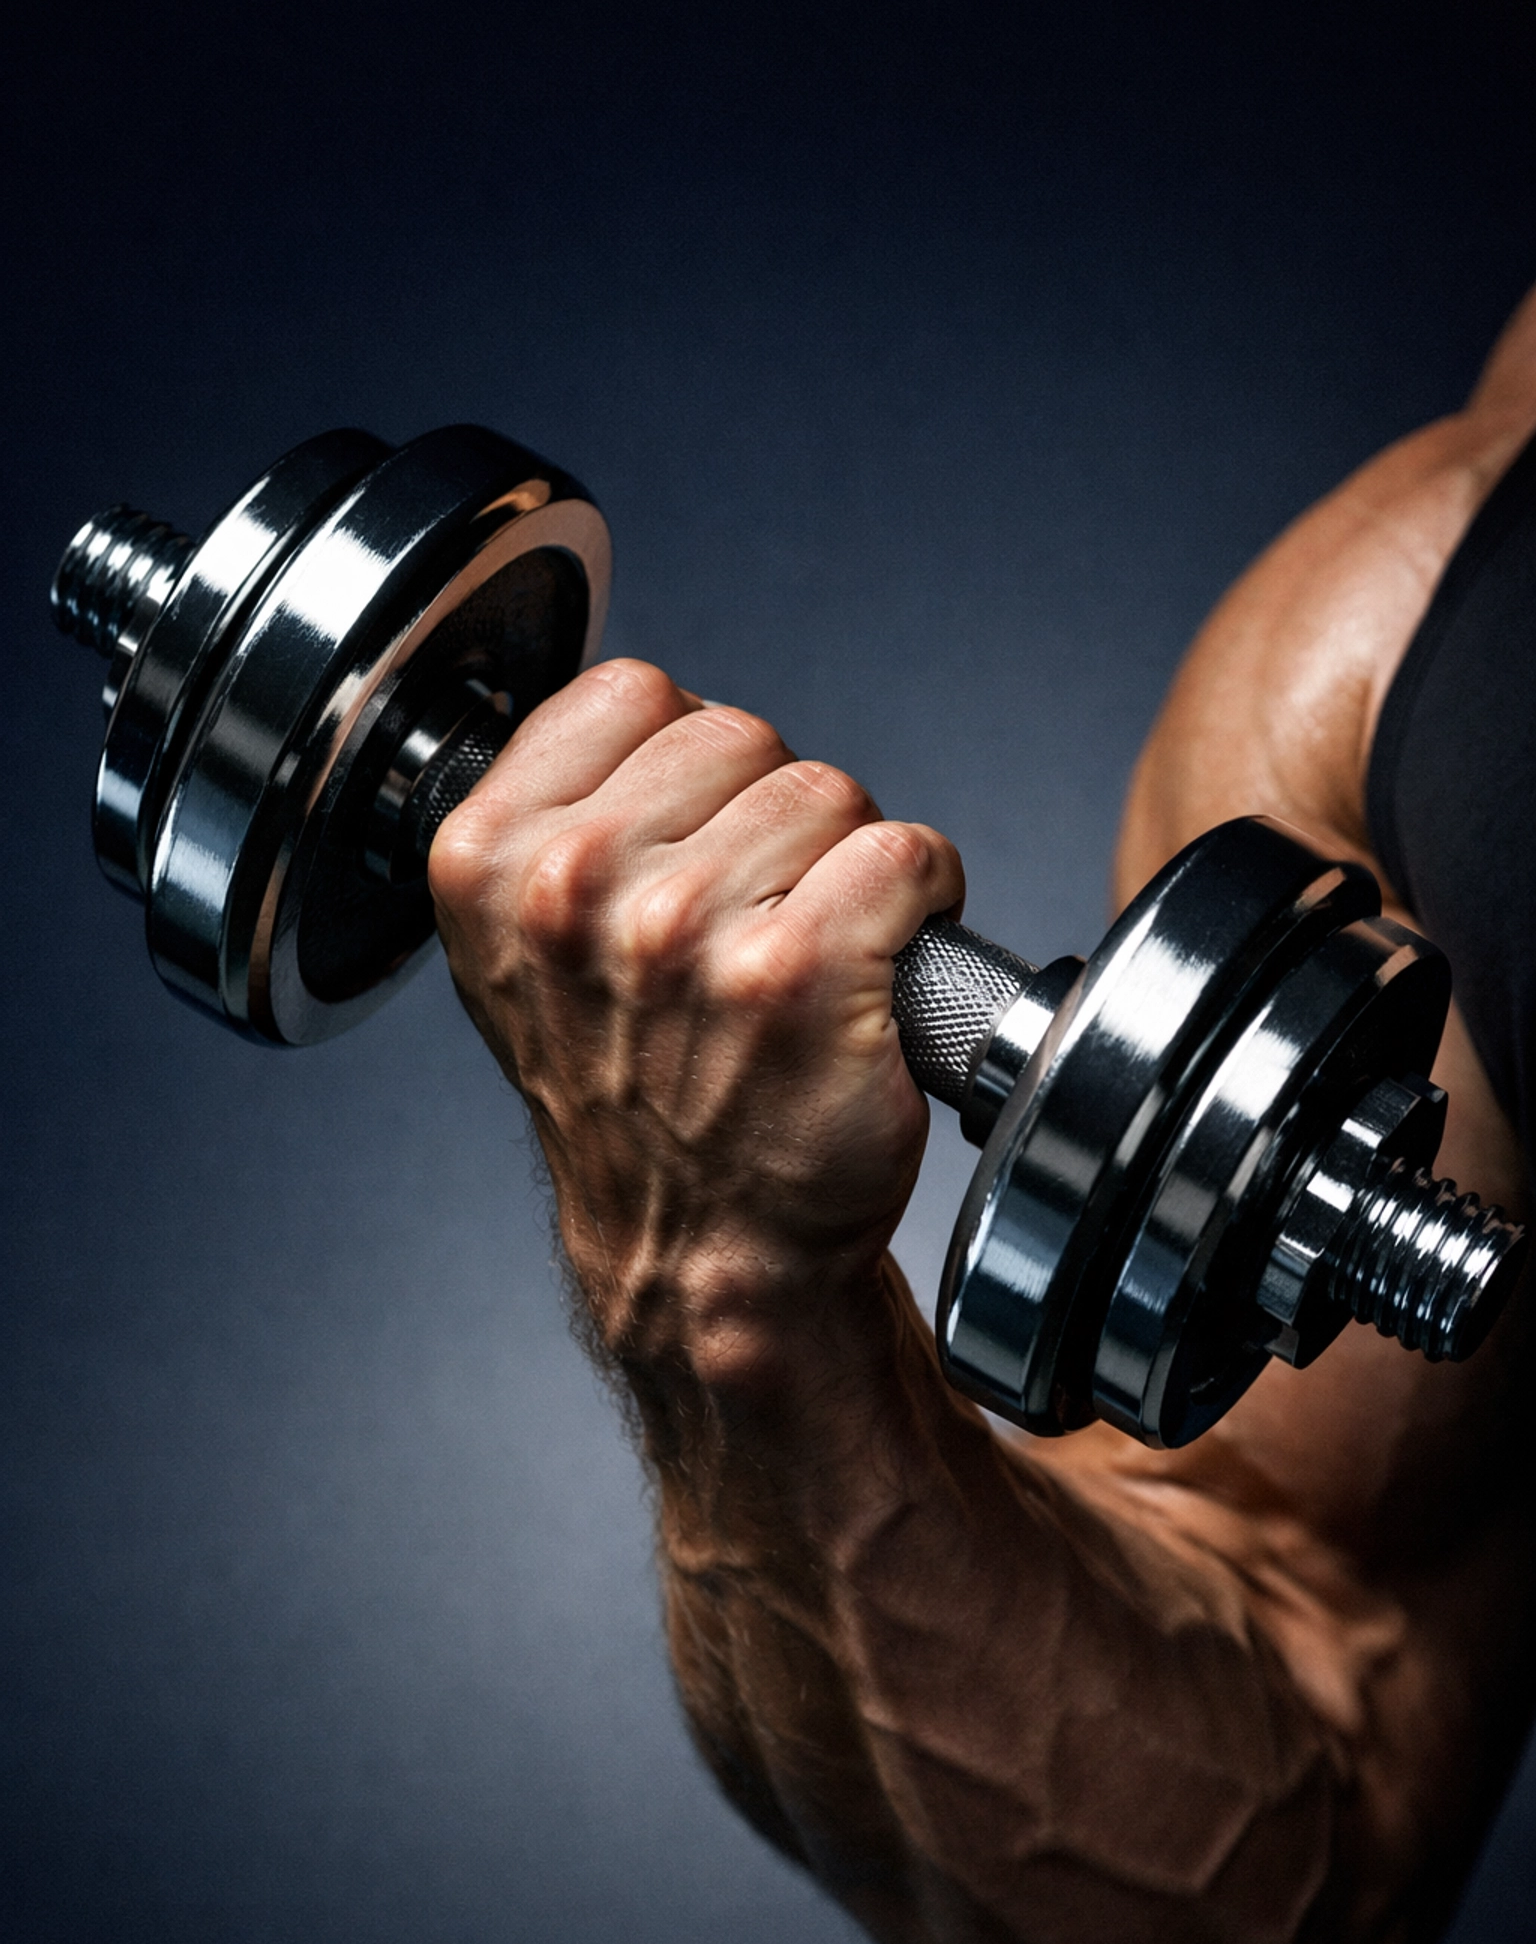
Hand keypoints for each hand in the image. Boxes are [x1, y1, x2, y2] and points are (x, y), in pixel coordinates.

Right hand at [428, 664, 962, 1380]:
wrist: (702, 1249)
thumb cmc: (637, 1102)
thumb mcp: (526, 950)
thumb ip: (559, 818)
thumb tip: (656, 716)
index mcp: (489, 861)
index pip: (634, 694)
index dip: (693, 762)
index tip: (698, 841)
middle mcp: (573, 892)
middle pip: (740, 732)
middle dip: (774, 812)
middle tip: (760, 913)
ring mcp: (684, 934)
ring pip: (828, 791)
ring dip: (846, 861)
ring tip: (809, 952)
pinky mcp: (799, 975)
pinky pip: (905, 856)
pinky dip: (923, 899)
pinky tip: (879, 964)